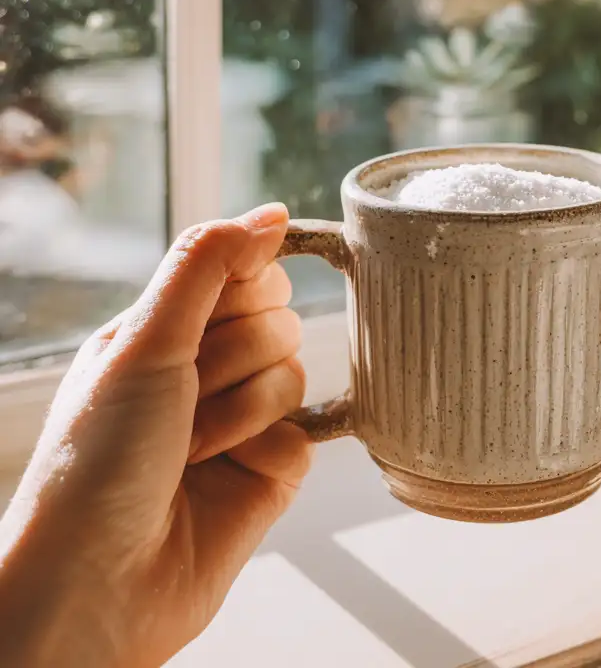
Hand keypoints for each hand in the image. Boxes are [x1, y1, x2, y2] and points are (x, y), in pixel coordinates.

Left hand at [0, 204, 311, 667]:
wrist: (96, 585)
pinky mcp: (271, 471)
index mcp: (169, 329)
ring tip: (191, 450)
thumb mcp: (144, 340)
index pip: (249, 270)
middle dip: (232, 358)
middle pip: (278, 318)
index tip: (206, 321)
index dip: (241, 290)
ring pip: (294, 371)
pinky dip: (268, 449)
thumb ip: (208, 263)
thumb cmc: (96, 461)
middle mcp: (207, 369)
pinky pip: (307, 430)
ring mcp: (242, 420)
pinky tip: (228, 473)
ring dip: (240, 411)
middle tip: (184, 398)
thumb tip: (272, 211)